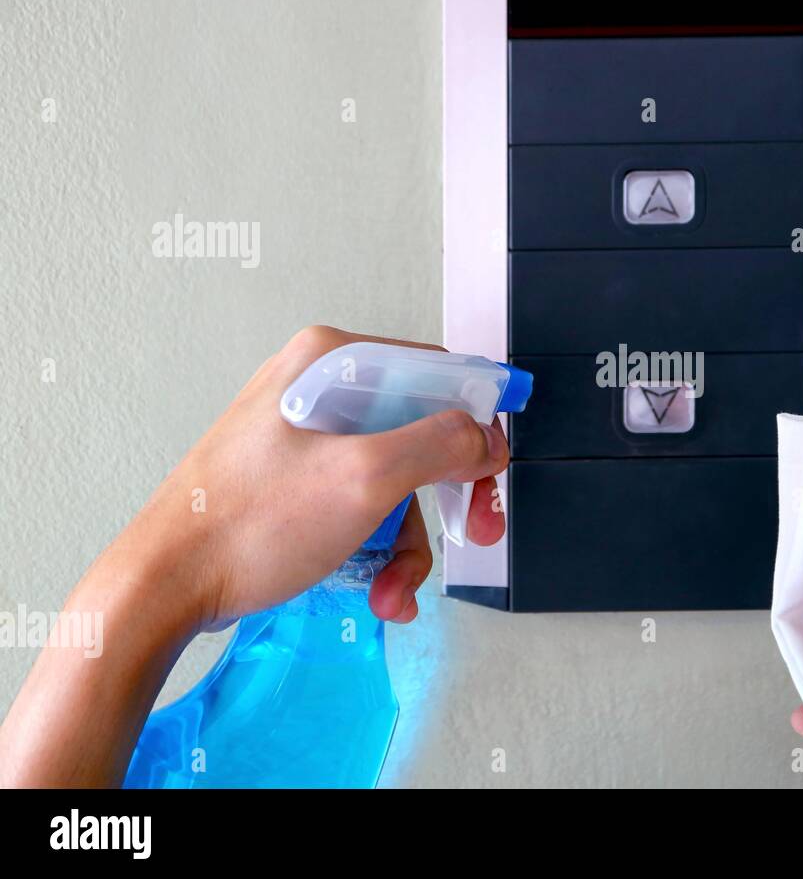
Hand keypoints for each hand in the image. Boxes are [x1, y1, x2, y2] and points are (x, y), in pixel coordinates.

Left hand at [0, 326, 509, 785]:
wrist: (164, 586)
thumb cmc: (249, 526)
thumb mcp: (366, 478)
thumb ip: (441, 445)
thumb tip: (486, 437)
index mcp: (330, 360)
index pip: (437, 375)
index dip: (476, 427)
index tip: (490, 477)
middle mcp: (318, 387)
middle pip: (422, 433)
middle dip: (446, 499)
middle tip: (472, 534)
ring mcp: (306, 436)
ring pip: (396, 481)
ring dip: (407, 543)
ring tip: (392, 589)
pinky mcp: (295, 481)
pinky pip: (363, 505)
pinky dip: (378, 550)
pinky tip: (378, 590)